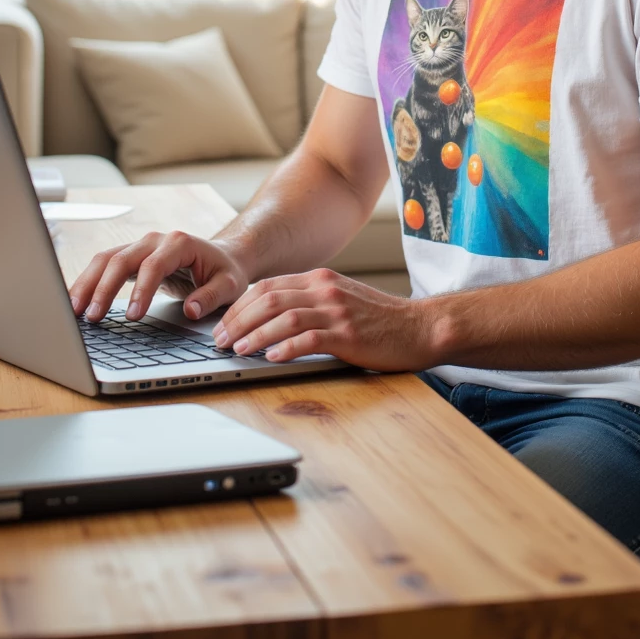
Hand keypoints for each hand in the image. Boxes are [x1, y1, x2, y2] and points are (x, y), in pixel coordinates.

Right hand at [69, 228, 248, 322]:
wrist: (221, 258)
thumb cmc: (225, 271)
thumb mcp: (230, 284)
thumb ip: (212, 296)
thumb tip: (191, 310)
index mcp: (179, 243)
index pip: (154, 265)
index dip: (141, 290)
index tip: (132, 316)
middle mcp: (155, 240)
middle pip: (121, 258)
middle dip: (104, 288)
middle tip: (92, 316)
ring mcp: (140, 246)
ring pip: (105, 259)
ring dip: (87, 283)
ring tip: (73, 311)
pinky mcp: (130, 258)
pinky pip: (104, 266)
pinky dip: (88, 282)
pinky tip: (76, 302)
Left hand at [212, 268, 438, 371]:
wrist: (419, 327)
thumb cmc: (379, 319)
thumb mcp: (341, 299)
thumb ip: (311, 301)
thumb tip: (271, 317)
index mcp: (320, 280)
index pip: (267, 287)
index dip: (240, 305)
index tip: (223, 324)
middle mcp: (325, 290)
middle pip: (269, 299)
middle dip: (238, 320)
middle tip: (220, 340)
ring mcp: (337, 311)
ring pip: (283, 318)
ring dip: (255, 334)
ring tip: (237, 349)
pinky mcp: (348, 334)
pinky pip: (309, 339)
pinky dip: (286, 348)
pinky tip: (270, 358)